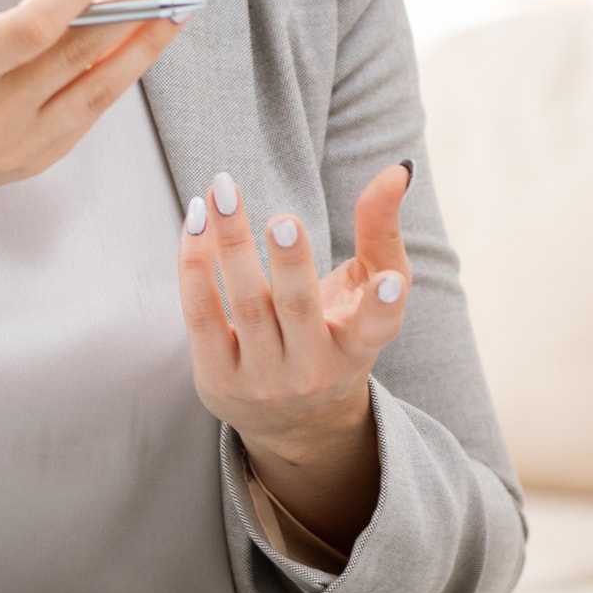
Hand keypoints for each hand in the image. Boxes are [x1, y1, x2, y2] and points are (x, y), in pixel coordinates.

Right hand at [0, 0, 193, 311]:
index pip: (29, 29)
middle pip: (80, 53)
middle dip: (138, 7)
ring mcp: (22, 143)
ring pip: (100, 86)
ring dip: (149, 41)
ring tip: (186, 1)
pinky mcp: (40, 157)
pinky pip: (93, 108)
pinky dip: (124, 70)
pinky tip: (150, 36)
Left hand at [180, 160, 415, 547]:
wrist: (293, 421)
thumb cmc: (338, 337)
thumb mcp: (368, 289)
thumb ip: (381, 230)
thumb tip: (396, 170)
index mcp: (357, 347)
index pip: (375, 328)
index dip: (382, 305)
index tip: (390, 282)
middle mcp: (311, 369)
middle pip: (297, 309)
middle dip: (291, 263)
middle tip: (283, 220)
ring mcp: (262, 379)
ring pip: (244, 305)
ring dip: (230, 244)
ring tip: (221, 193)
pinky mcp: (217, 378)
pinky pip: (201, 315)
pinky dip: (195, 267)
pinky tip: (196, 222)